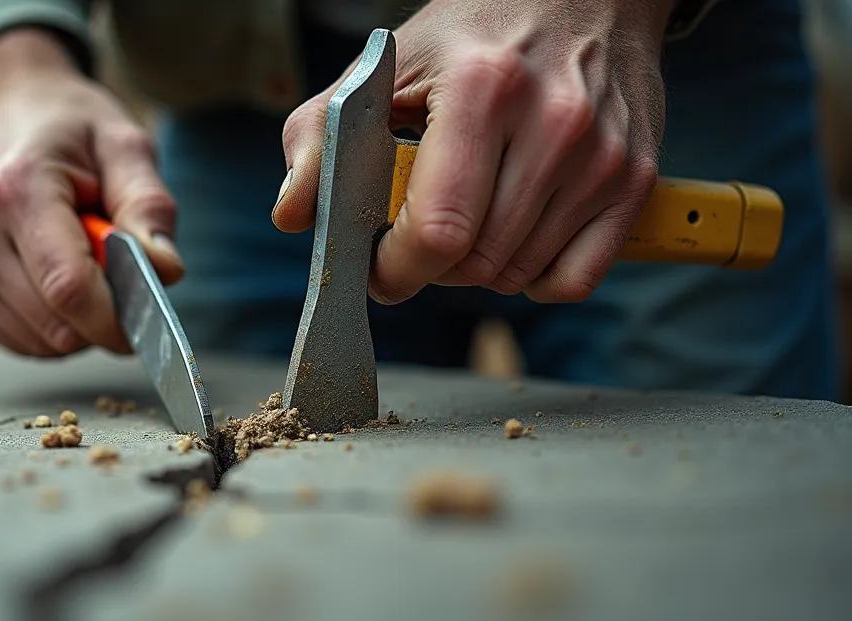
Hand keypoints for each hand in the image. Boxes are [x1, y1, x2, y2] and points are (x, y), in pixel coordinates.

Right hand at [0, 28, 182, 356]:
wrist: (2, 115)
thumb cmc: (69, 131)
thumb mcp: (124, 146)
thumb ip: (149, 207)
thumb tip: (165, 271)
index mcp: (17, 190)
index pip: (70, 289)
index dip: (118, 319)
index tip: (150, 318)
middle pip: (58, 327)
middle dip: (103, 315)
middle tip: (114, 267)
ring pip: (43, 344)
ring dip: (77, 321)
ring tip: (77, 261)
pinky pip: (22, 344)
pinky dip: (50, 326)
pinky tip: (49, 277)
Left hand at [274, 0, 675, 302]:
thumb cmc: (477, 33)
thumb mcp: (388, 66)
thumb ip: (320, 135)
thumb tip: (293, 214)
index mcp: (480, 90)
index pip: (435, 230)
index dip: (393, 269)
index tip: (376, 267)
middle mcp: (552, 124)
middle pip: (474, 262)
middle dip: (428, 269)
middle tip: (415, 239)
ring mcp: (601, 156)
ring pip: (517, 275)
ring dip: (477, 270)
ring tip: (465, 222)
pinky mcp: (634, 179)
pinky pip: (575, 279)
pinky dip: (535, 279)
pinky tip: (515, 239)